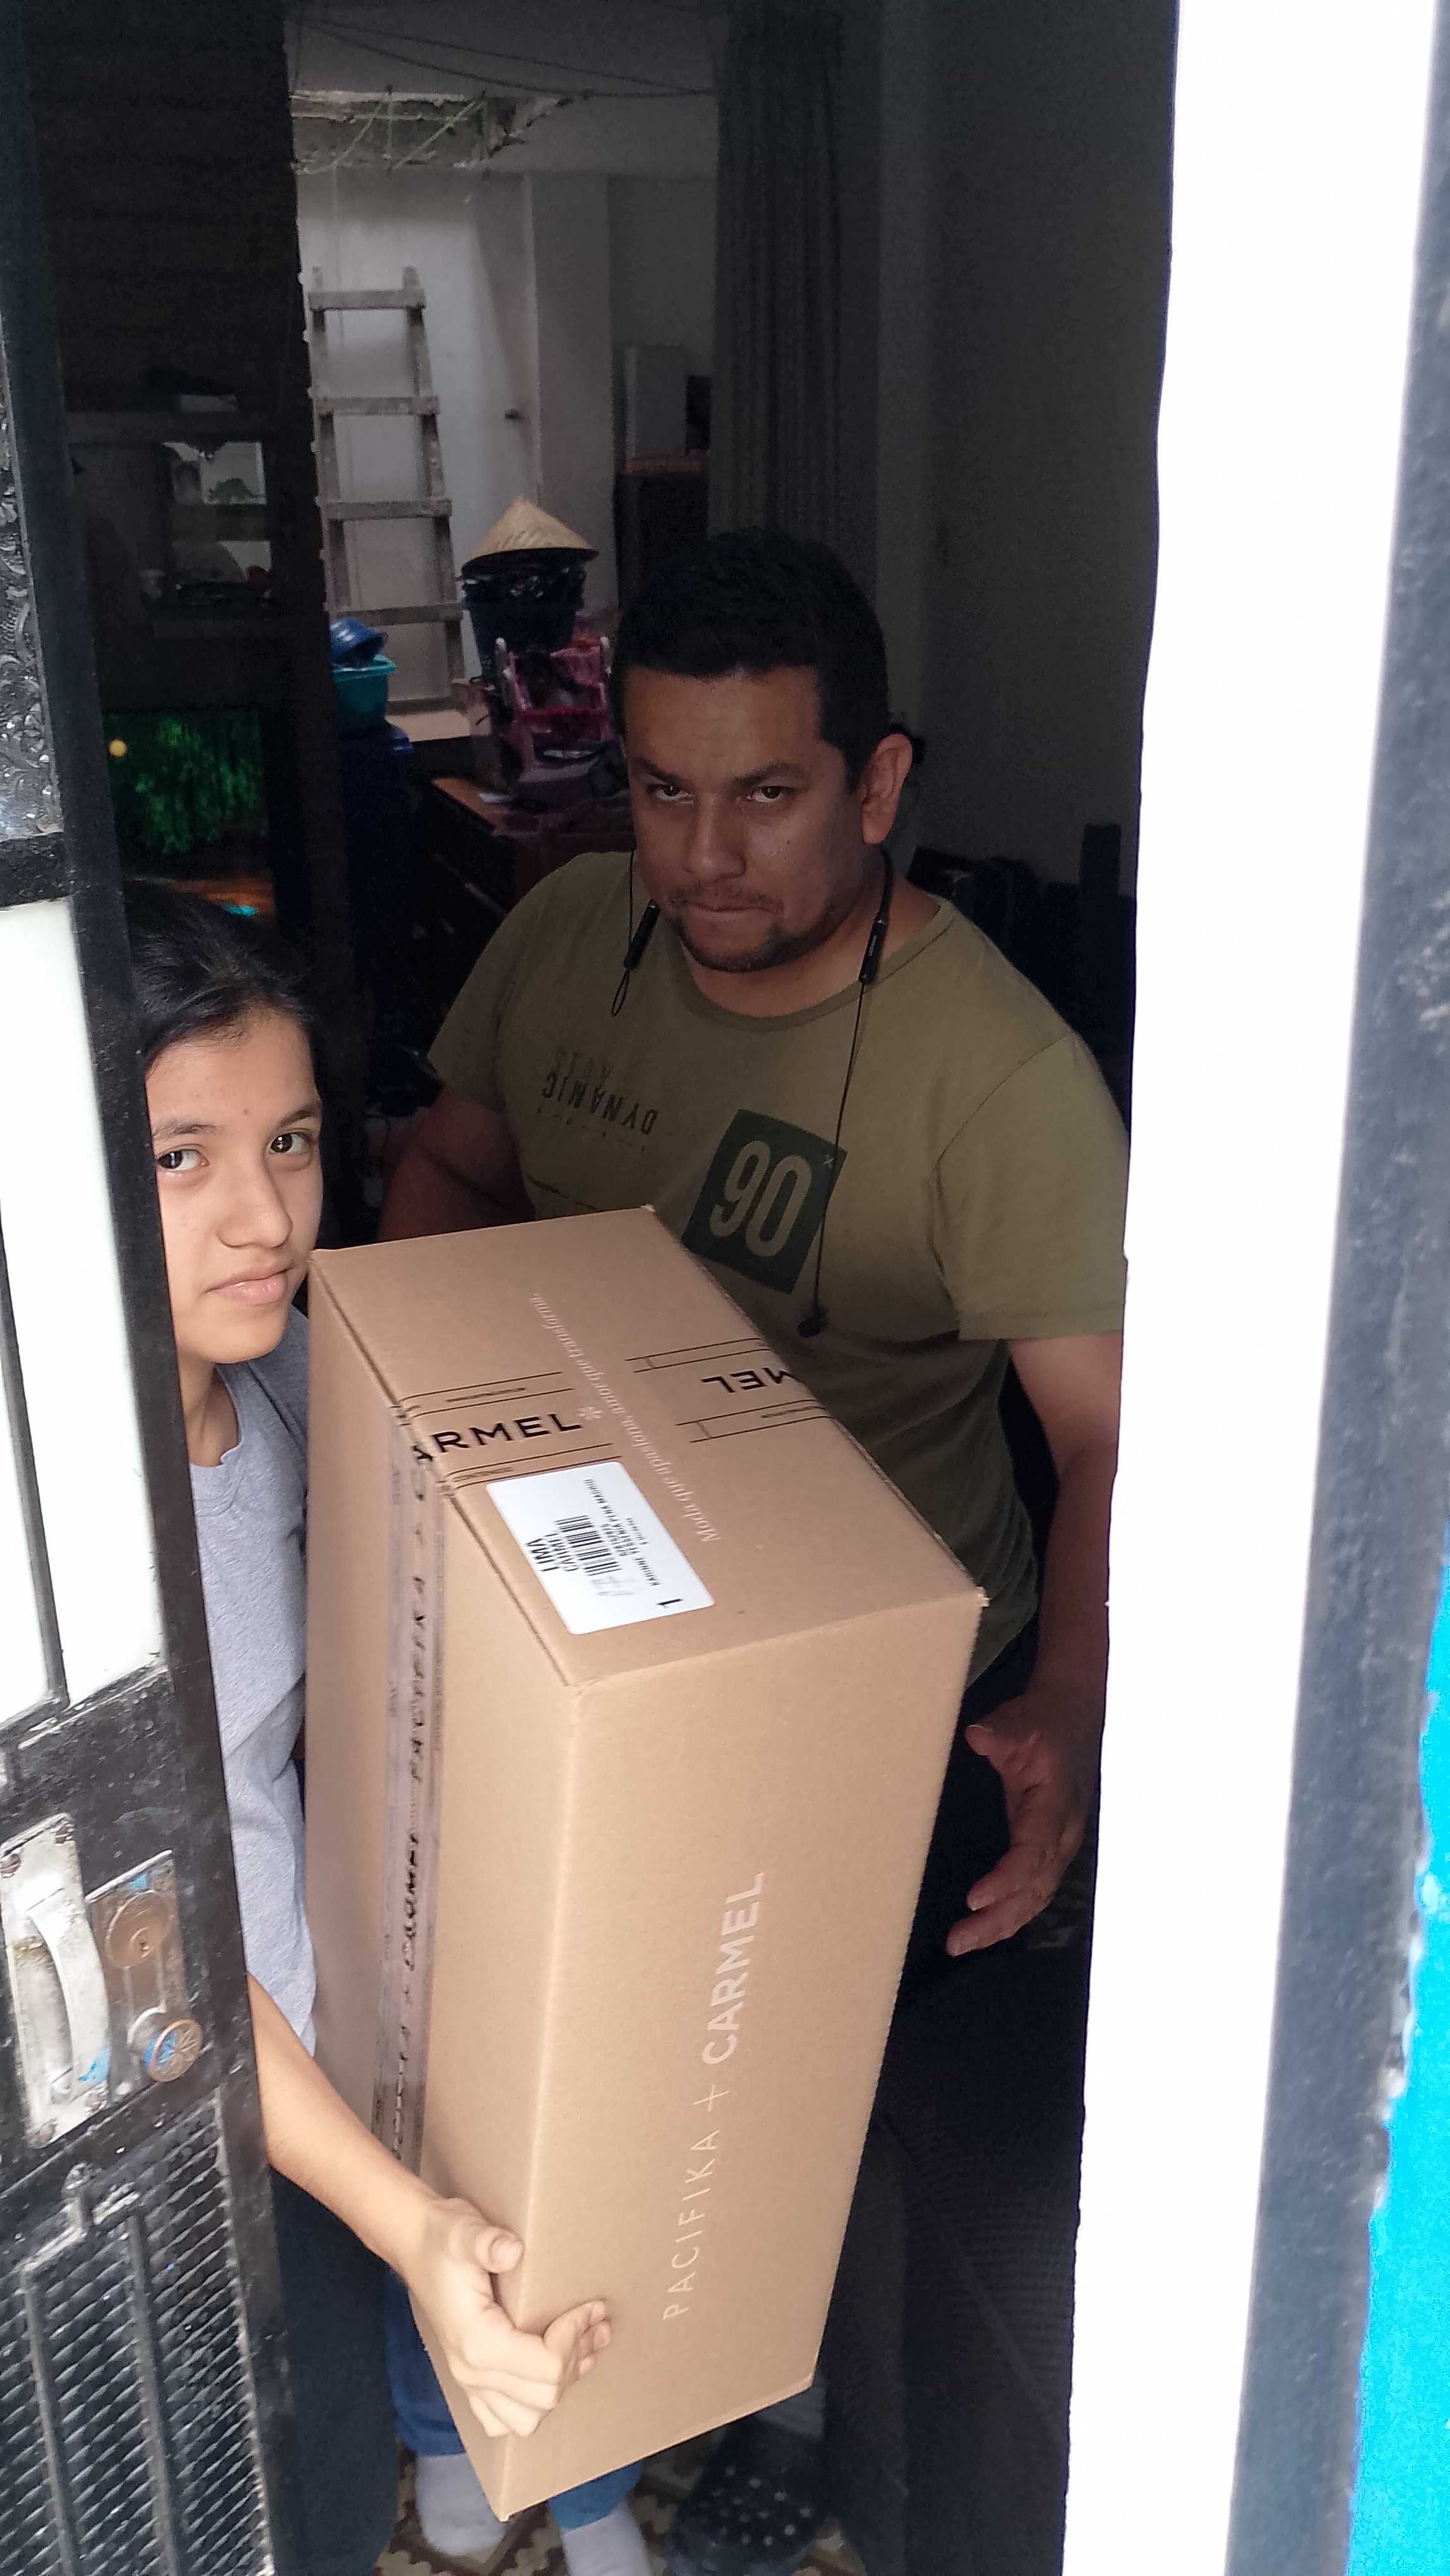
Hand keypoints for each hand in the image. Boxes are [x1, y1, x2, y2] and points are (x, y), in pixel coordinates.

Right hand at [405, 2196, 610, 2438]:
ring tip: (584, 2346)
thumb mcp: (464, 2231)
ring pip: (527, 2418)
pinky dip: (532, 2402)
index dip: (574, 2338)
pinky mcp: (470, 2380)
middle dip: (576, 2358)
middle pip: (544, 2397)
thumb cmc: (444, 2237)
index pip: (545, 2367)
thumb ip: (486, 2242)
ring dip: (560, 2385)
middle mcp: (471, 2373)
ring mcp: (468, 2382)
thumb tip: (511, 2250)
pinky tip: (550, 2368)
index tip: (590, 2306)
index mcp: (476, 2344)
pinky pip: (504, 2418)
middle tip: (595, 2323)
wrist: (416, 2243)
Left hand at [946, 1684, 1100, 1954]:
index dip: (1007, 1880)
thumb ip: (1001, 1734)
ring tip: (961, 1943)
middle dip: (996, 1919)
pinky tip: (984, 1931)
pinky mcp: (1048, 1850)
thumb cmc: (1044, 1722)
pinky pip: (1033, 1893)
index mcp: (1055, 1805)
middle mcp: (1061, 1834)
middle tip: (956, 1940)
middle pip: (1033, 1889)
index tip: (974, 1898)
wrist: (1074, 1719)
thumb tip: (978, 1737)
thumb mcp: (1020, 1721)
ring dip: (1000, 1925)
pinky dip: (1010, 1916)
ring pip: (1034, 1898)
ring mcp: (1058, 1846)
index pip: (1034, 1852)